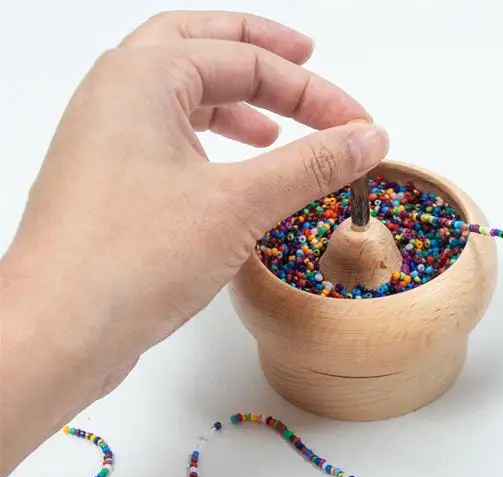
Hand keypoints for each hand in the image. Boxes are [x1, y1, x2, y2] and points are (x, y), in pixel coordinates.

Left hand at [0, 11, 388, 476]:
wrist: (61, 329)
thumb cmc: (131, 258)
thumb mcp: (239, 204)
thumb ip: (310, 165)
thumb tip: (368, 138)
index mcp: (141, 77)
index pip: (246, 61)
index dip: (313, 91)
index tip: (358, 126)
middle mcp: (116, 96)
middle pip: (198, 47)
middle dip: (257, 54)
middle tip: (305, 58)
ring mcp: (107, 142)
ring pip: (179, 98)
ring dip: (232, 103)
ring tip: (276, 130)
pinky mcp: (110, 187)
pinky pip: (167, 143)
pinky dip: (209, 145)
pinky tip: (233, 176)